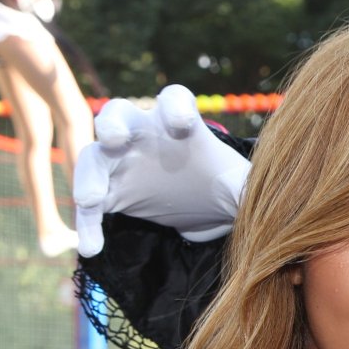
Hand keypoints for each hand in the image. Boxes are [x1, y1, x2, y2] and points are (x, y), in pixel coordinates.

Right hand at [74, 85, 248, 256]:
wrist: (205, 207)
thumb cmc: (221, 182)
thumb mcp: (238, 184)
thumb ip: (245, 186)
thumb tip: (261, 197)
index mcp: (180, 122)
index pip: (174, 99)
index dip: (175, 106)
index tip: (183, 123)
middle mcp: (143, 134)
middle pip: (119, 115)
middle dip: (112, 123)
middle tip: (112, 138)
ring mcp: (121, 162)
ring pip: (93, 158)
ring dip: (87, 176)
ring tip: (90, 200)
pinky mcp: (109, 194)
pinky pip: (90, 206)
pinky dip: (87, 224)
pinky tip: (89, 248)